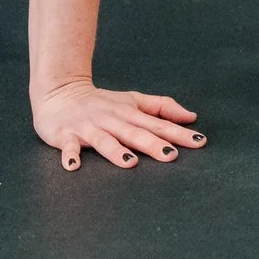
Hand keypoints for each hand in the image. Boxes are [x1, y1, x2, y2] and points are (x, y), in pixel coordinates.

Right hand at [32, 79, 203, 170]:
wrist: (59, 92)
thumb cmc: (101, 102)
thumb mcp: (133, 100)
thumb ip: (162, 107)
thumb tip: (192, 117)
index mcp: (129, 112)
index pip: (158, 124)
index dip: (179, 133)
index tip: (199, 142)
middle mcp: (111, 119)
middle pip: (134, 132)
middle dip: (152, 144)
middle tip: (171, 156)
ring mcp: (88, 127)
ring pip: (104, 140)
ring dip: (116, 152)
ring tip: (131, 163)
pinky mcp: (65, 135)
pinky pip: (68, 147)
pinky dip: (70, 156)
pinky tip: (73, 166)